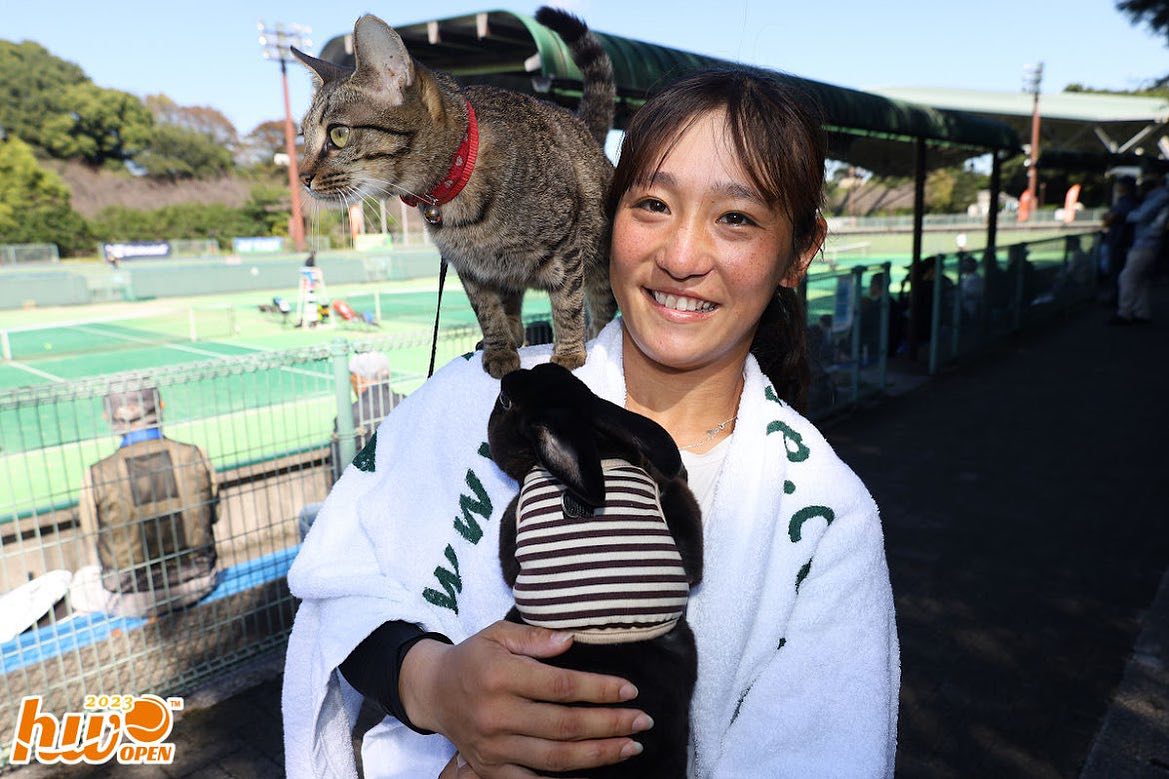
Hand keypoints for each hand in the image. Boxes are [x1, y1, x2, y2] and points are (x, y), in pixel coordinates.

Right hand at [403, 620, 650, 777]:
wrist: (433, 691)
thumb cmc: (474, 657)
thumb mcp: (499, 634)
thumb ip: (534, 637)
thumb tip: (571, 641)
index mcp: (500, 676)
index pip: (561, 687)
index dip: (600, 689)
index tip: (630, 690)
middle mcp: (496, 715)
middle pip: (565, 725)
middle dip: (610, 724)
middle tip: (642, 721)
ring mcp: (493, 747)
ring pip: (555, 758)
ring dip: (598, 754)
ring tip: (631, 747)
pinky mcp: (490, 768)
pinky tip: (593, 771)